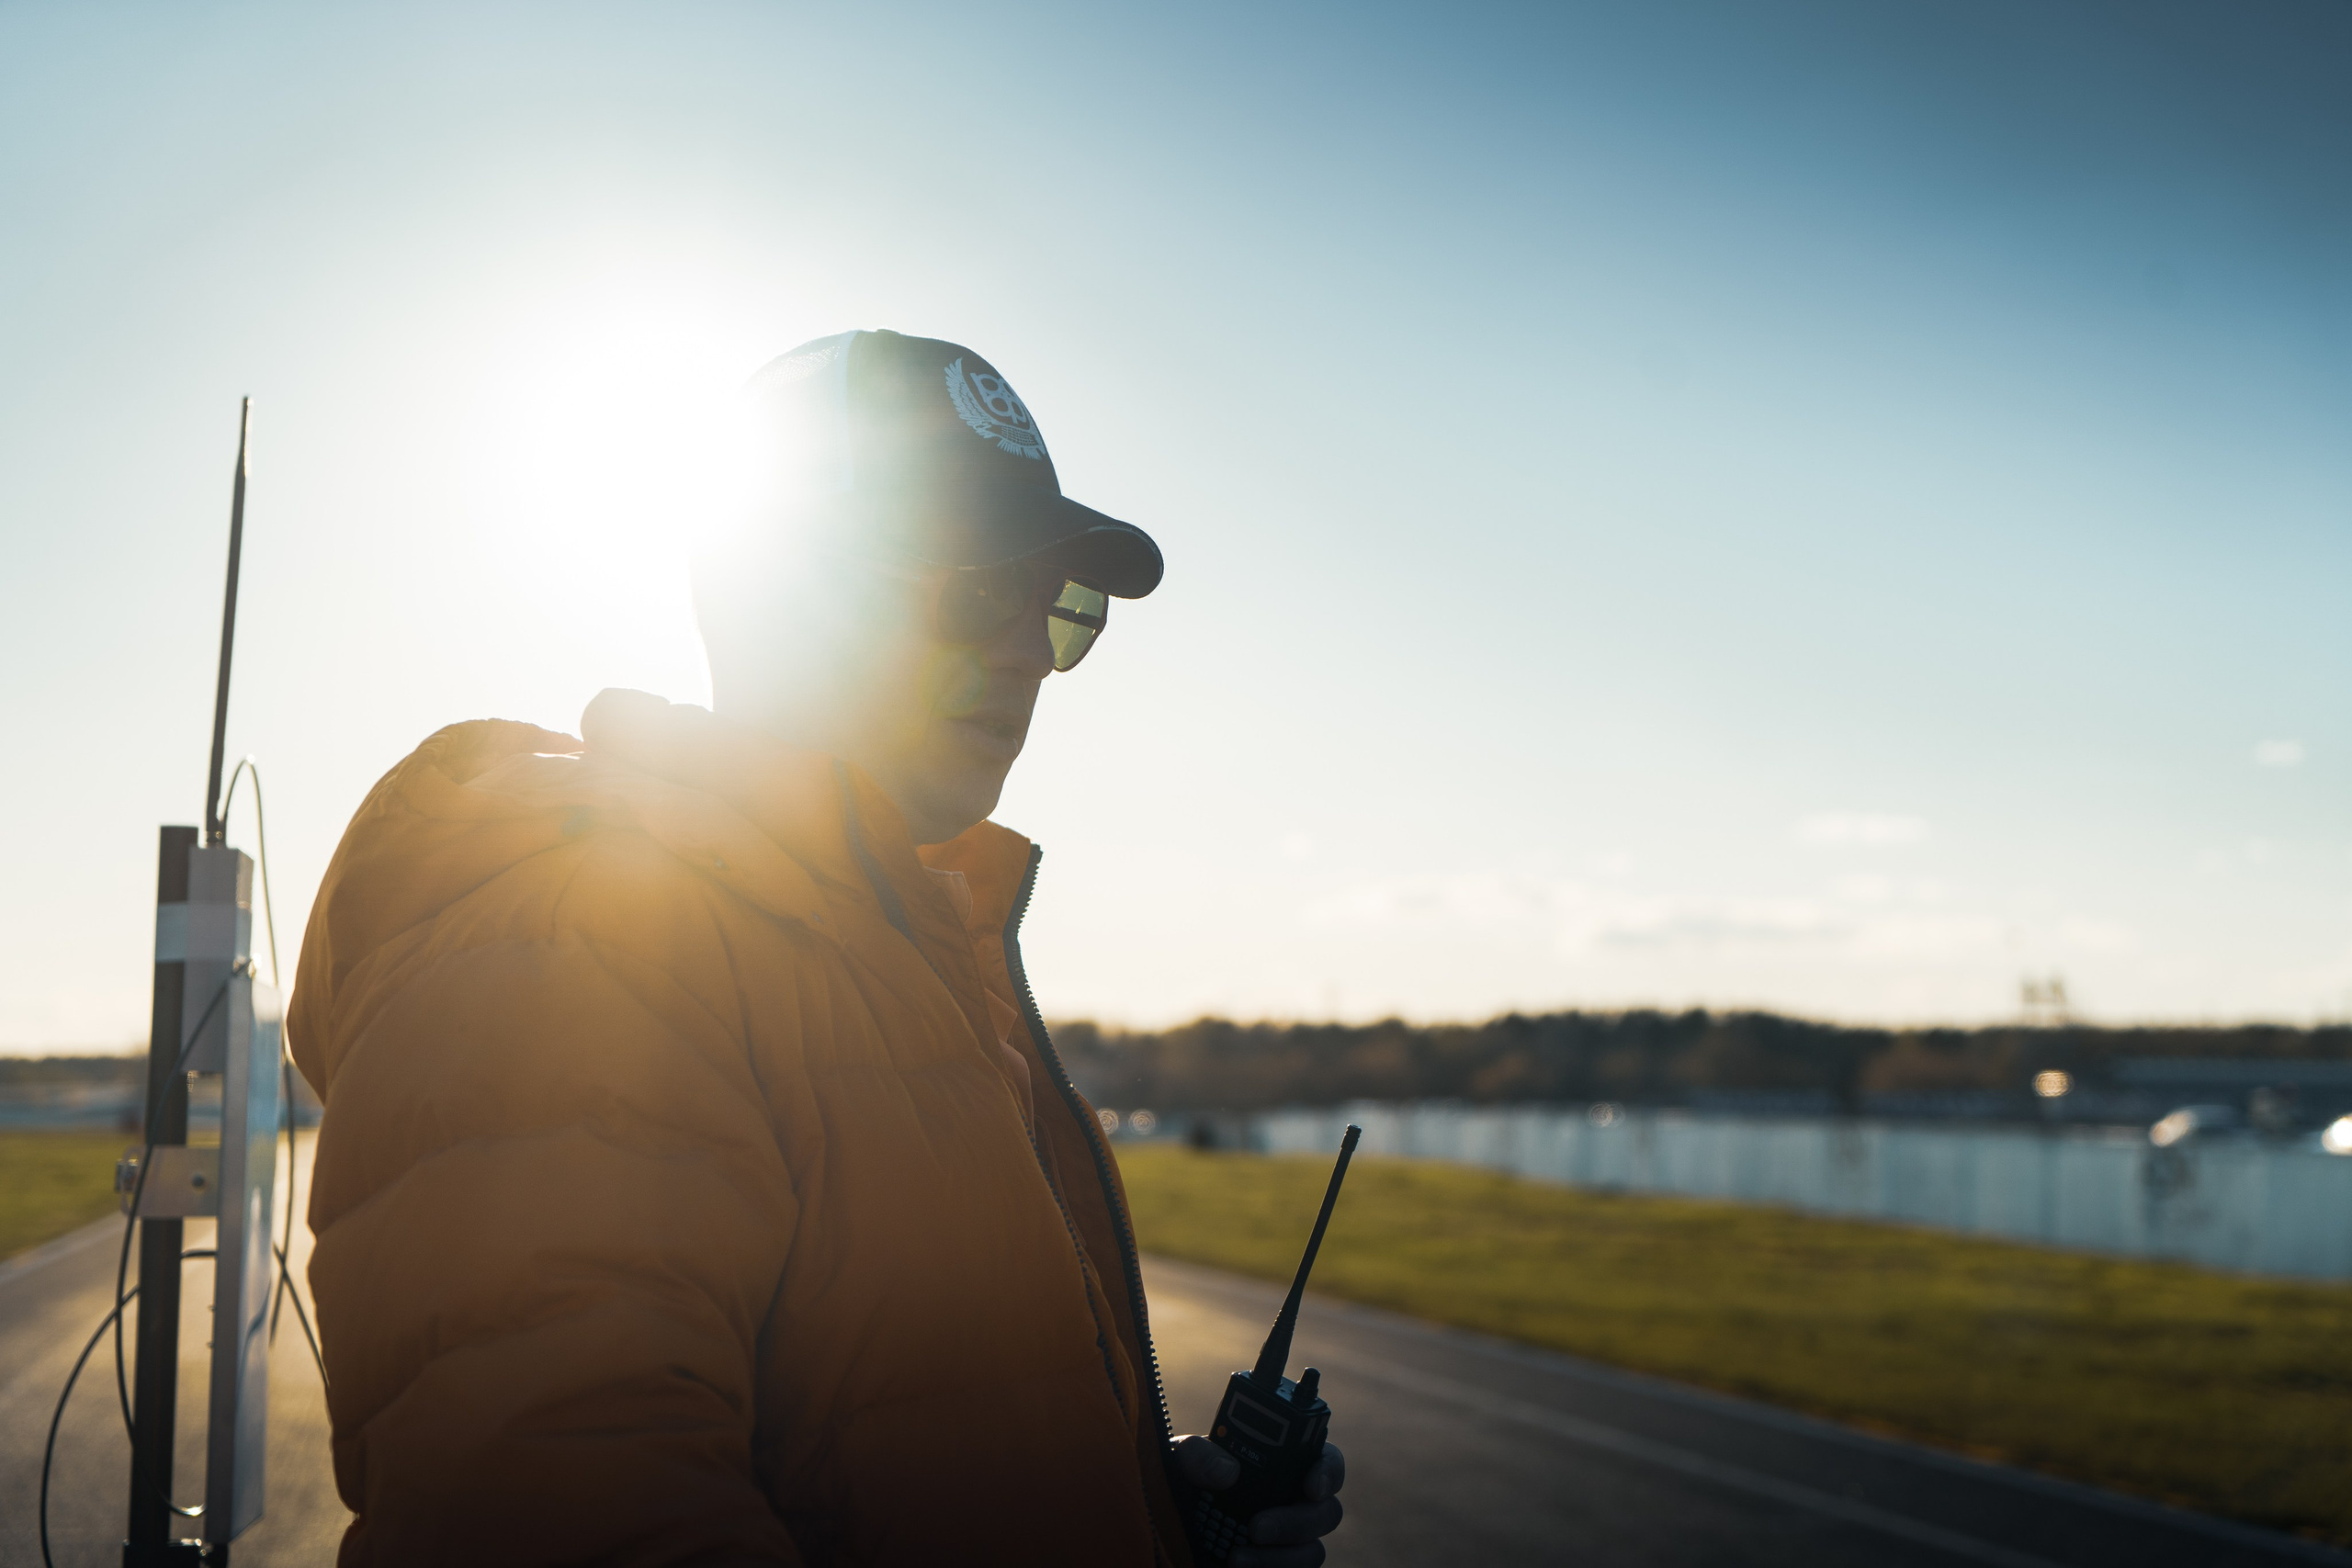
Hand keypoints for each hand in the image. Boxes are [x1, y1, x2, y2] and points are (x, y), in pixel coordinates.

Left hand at [1174, 1434, 1345, 1566]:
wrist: (1171, 1524)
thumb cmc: (1186, 1481)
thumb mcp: (1183, 1461)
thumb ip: (1199, 1454)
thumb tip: (1227, 1471)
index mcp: (1286, 1464)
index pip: (1327, 1461)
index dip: (1329, 1472)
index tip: (1313, 1487)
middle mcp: (1295, 1502)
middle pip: (1327, 1512)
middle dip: (1296, 1523)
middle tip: (1257, 1528)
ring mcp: (1289, 1540)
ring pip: (1312, 1552)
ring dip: (1278, 1558)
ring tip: (1236, 1559)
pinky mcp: (1277, 1565)